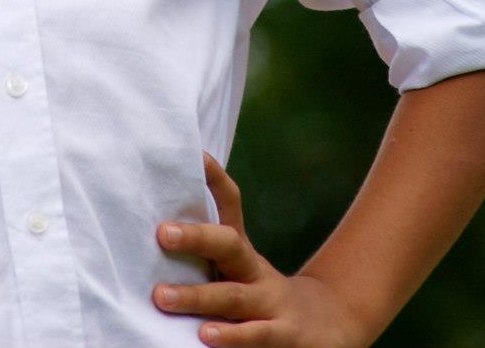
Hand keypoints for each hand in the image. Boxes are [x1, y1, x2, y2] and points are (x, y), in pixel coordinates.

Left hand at [151, 151, 373, 347]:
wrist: (328, 327)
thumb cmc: (263, 297)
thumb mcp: (238, 273)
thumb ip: (206, 255)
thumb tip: (156, 228)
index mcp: (241, 253)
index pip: (230, 206)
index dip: (215, 179)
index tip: (195, 155)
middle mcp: (256, 272)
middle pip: (229, 246)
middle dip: (196, 238)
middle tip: (162, 233)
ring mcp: (271, 303)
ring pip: (233, 297)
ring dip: (198, 296)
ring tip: (162, 296)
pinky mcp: (283, 336)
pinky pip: (255, 336)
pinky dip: (232, 337)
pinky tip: (206, 336)